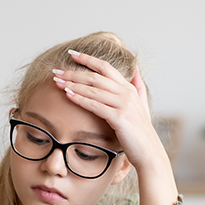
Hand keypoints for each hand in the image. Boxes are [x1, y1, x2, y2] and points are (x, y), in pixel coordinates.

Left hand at [53, 51, 161, 169]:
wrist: (148, 150)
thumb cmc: (139, 131)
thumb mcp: (141, 105)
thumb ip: (137, 87)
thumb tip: (135, 70)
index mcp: (128, 88)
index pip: (105, 67)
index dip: (88, 59)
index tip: (71, 54)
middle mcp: (126, 93)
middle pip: (95, 76)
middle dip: (74, 73)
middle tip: (56, 71)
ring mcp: (123, 104)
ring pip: (94, 89)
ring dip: (73, 84)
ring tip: (57, 82)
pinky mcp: (119, 118)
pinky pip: (96, 105)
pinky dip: (81, 99)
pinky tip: (68, 95)